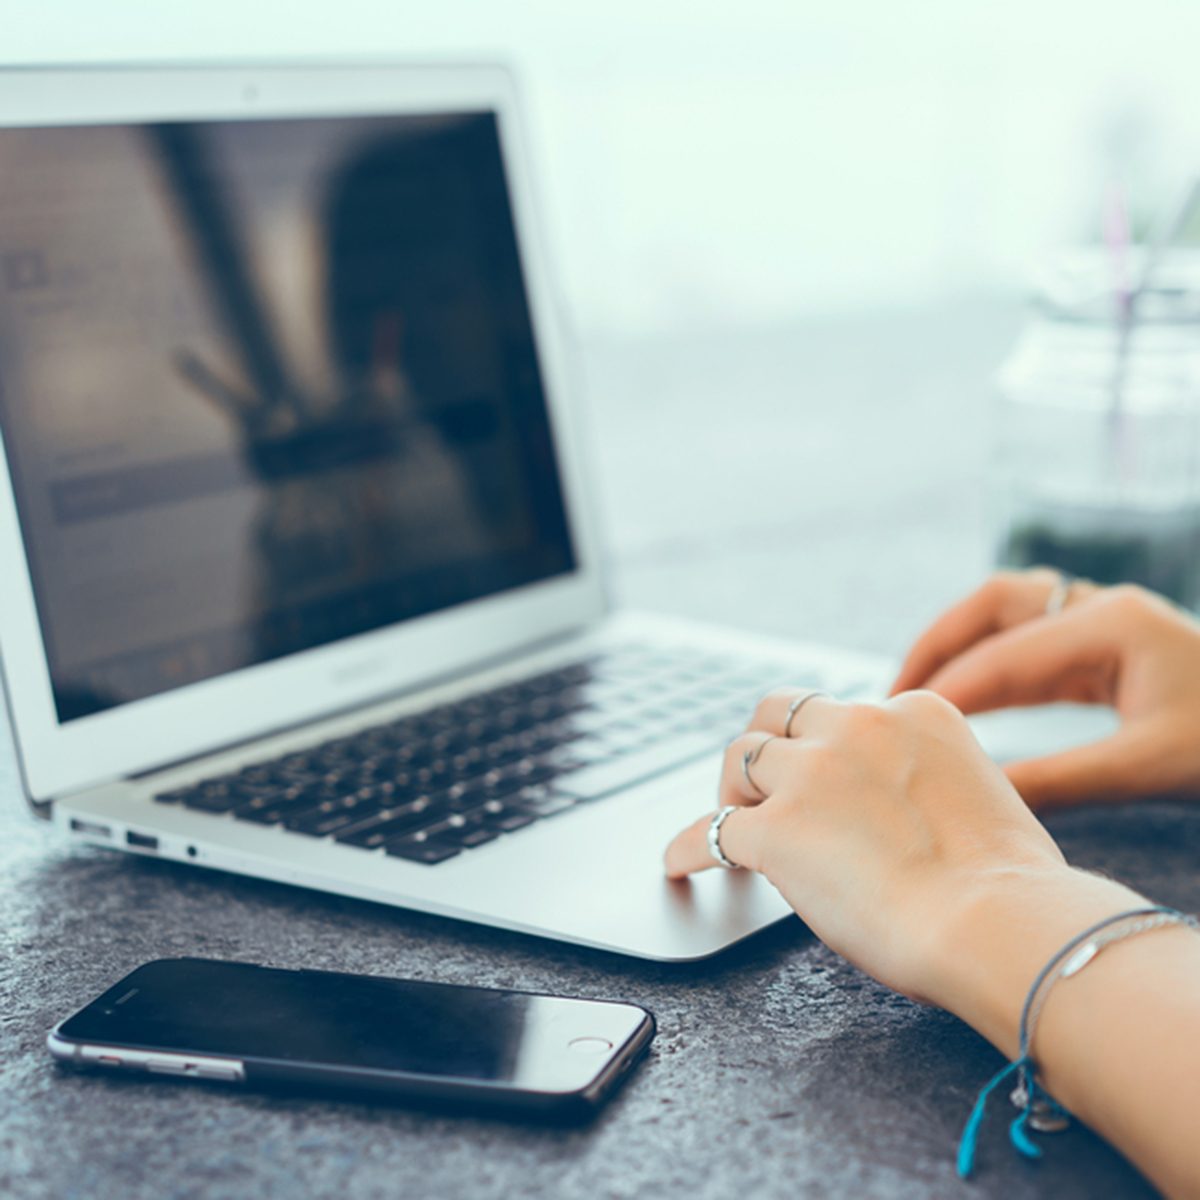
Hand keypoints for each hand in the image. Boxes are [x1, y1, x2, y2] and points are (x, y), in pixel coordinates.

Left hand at [663, 690, 1070, 1010]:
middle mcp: (857, 726)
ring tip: (729, 818)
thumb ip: (926, 780)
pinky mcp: (776, 828)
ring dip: (731, 789)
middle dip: (766, 741)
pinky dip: (689, 847)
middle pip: (781, 712)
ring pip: (741, 757)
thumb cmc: (1007, 884)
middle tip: (758, 781)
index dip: (824, 744)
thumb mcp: (977, 793)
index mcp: (914, 712)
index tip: (819, 772)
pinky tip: (680, 864)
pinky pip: (712, 829)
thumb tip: (893, 810)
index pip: (846, 712)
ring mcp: (811, 774)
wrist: (999, 921)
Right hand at [891, 570, 1199, 809]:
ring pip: (1009, 614)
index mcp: (1113, 623)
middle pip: (996, 604)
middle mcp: (1103, 607)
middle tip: (895, 695)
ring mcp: (1106, 620)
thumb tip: (979, 800)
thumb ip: (1059, 779)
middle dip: (939, 644)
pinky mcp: (1108, 646)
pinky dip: (990, 666)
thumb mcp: (1146, 767)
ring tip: (917, 692)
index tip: (901, 724)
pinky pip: (1030, 642)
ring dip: (959, 646)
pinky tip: (968, 704)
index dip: (950, 690)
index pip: (1008, 653)